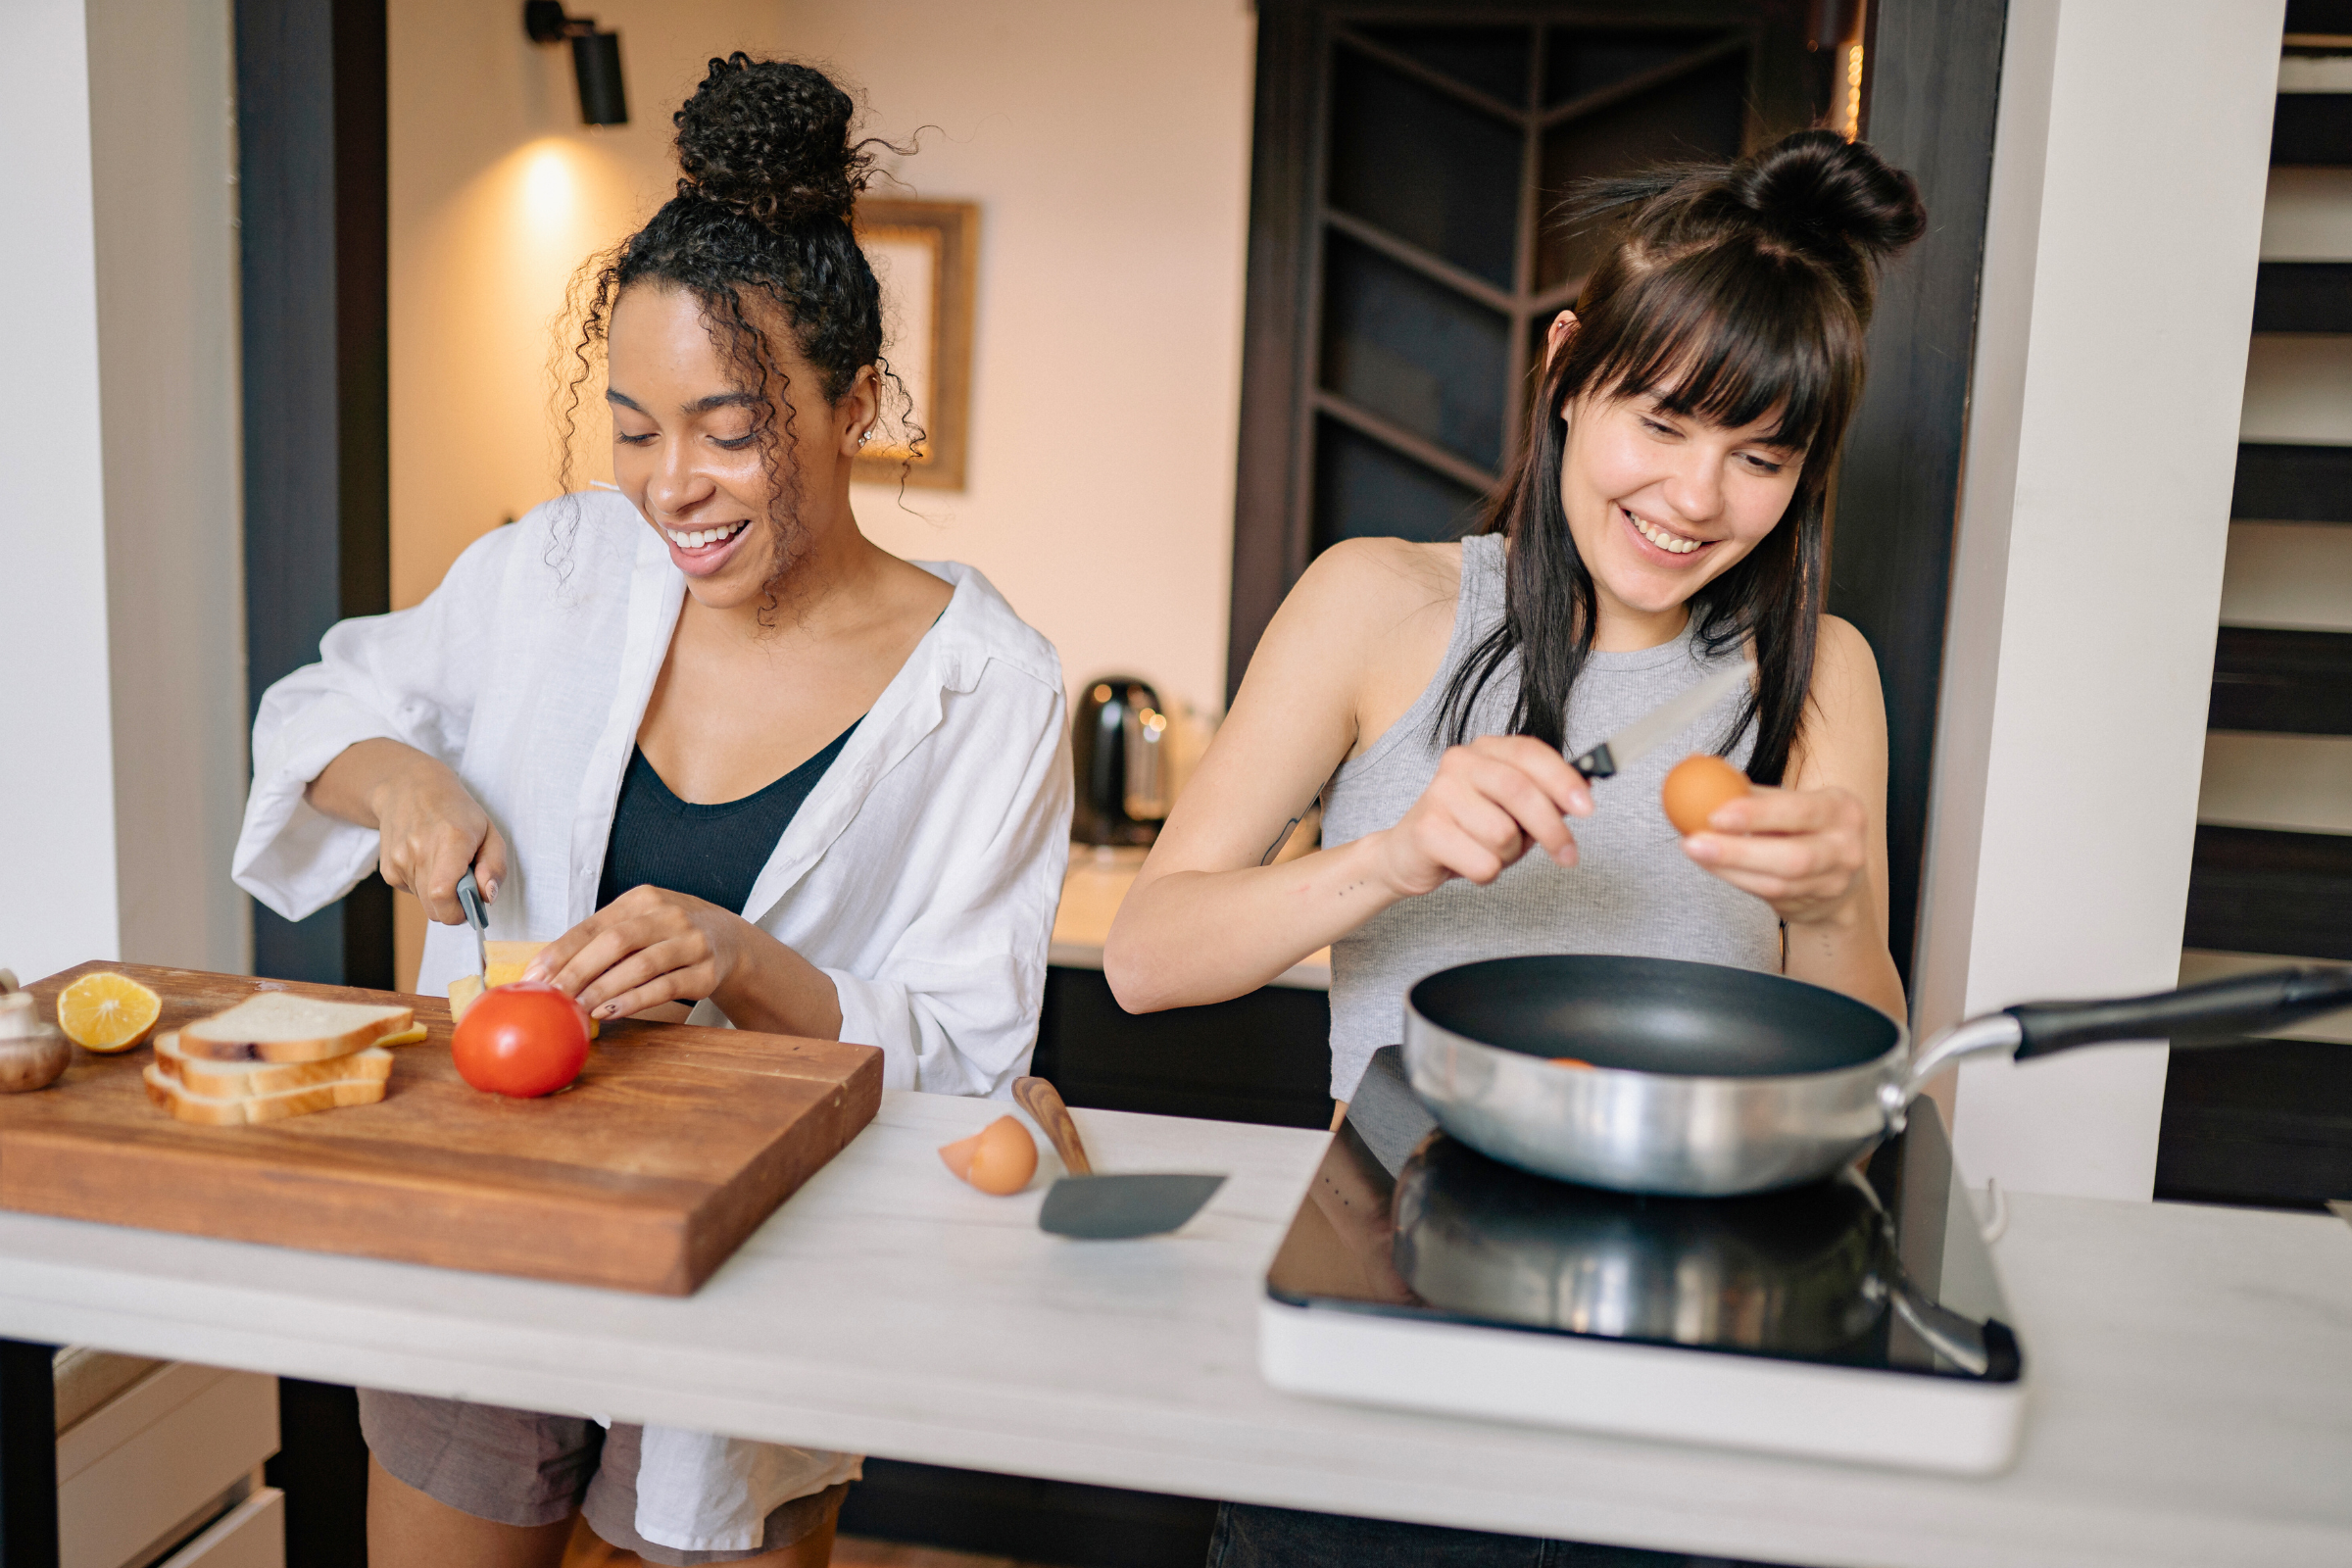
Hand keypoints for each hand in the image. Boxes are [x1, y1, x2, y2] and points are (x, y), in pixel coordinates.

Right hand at [351, 746, 507, 924]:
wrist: (409, 788)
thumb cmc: (457, 811)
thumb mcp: (490, 832)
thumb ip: (495, 867)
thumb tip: (488, 896)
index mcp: (451, 841)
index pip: (443, 895)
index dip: (460, 911)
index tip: (473, 904)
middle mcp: (419, 851)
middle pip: (435, 909)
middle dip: (455, 906)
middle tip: (465, 883)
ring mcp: (399, 861)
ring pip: (425, 903)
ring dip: (440, 893)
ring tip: (445, 864)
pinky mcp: (388, 869)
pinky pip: (412, 893)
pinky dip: (424, 885)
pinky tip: (427, 860)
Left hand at [526, 885, 748, 1020]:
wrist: (730, 941)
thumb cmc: (668, 935)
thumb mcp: (639, 924)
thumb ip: (600, 942)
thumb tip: (545, 973)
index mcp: (642, 899)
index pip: (593, 925)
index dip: (560, 952)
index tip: (534, 977)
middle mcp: (668, 914)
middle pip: (615, 941)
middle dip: (577, 972)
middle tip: (551, 998)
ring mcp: (691, 942)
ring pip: (641, 965)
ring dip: (604, 989)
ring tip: (578, 1009)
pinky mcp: (707, 971)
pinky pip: (666, 986)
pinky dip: (635, 1000)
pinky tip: (611, 1011)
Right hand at [1371, 736, 1592, 897]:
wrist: (1408, 853)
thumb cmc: (1467, 828)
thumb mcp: (1512, 809)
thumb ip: (1545, 796)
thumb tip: (1587, 788)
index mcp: (1485, 750)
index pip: (1530, 753)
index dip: (1563, 780)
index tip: (1588, 808)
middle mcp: (1460, 763)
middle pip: (1520, 792)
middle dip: (1552, 829)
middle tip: (1569, 855)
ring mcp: (1439, 794)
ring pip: (1503, 835)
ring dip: (1509, 856)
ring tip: (1491, 852)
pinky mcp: (1427, 830)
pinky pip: (1483, 863)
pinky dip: (1486, 873)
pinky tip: (1469, 863)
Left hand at [1682, 784, 1868, 927]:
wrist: (1837, 873)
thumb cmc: (1802, 826)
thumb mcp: (1789, 803)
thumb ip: (1747, 789)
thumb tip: (1695, 762)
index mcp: (1840, 808)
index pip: (1799, 810)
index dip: (1757, 814)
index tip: (1715, 814)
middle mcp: (1845, 847)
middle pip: (1793, 857)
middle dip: (1738, 852)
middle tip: (1693, 842)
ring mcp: (1833, 881)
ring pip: (1776, 882)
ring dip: (1728, 868)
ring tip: (1694, 850)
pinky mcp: (1816, 903)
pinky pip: (1769, 895)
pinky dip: (1735, 879)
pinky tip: (1711, 865)